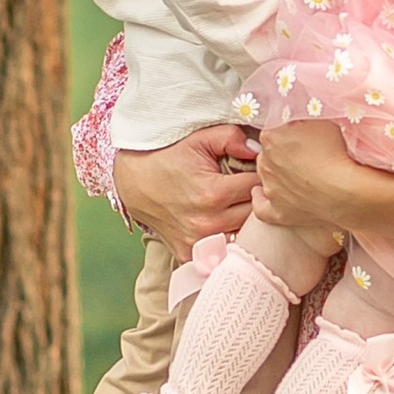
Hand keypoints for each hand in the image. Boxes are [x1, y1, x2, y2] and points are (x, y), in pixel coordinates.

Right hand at [113, 120, 257, 254]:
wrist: (133, 181)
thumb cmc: (167, 157)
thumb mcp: (199, 139)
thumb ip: (232, 138)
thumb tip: (259, 150)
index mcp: (214, 194)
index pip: (258, 188)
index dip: (260, 177)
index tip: (253, 172)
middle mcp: (208, 223)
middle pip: (255, 215)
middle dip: (255, 200)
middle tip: (246, 187)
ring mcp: (198, 243)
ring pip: (243, 235)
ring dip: (244, 221)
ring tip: (235, 204)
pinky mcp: (189, 255)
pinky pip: (221, 252)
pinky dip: (226, 239)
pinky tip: (221, 223)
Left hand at [257, 122, 393, 256]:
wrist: (346, 192)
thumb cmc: (337, 152)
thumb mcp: (322, 117)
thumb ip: (305, 109)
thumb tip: (298, 101)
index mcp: (271, 136)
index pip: (274, 127)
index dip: (289, 130)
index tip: (303, 133)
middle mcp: (265, 162)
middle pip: (269, 151)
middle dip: (283, 151)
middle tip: (306, 152)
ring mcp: (271, 188)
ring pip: (266, 176)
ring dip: (277, 173)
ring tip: (298, 172)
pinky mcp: (278, 212)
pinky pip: (260, 207)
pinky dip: (261, 200)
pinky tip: (264, 195)